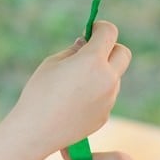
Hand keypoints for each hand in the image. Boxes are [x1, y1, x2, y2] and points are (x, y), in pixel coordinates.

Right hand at [17, 21, 131, 156]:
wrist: (36, 131)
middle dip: (111, 48)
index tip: (92, 30)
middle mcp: (107, 79)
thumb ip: (74, 51)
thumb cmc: (39, 93)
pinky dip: (95, 93)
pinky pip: (105, 96)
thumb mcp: (52, 63)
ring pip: (113, 77)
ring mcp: (109, 99)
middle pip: (124, 53)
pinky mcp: (105, 115)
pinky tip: (73, 103)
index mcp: (93, 61)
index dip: (101, 28)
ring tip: (73, 84)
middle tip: (93, 52)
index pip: (110, 33)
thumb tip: (86, 44)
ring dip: (101, 73)